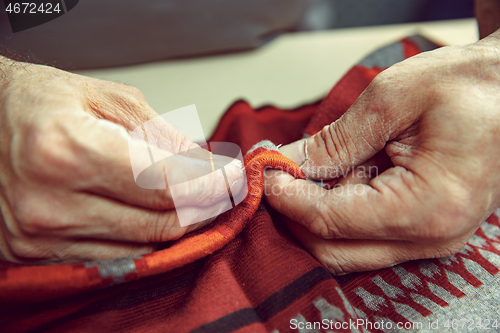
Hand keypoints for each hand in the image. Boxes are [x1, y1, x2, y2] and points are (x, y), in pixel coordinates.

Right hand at [0, 57, 243, 262]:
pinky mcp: (36, 252)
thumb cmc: (36, 101)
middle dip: (204, 208)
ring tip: (196, 201)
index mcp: (67, 151)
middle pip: (159, 224)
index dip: (210, 186)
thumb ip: (162, 134)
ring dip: (179, 226)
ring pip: (142, 246)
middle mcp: (51, 203)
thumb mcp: (105, 97)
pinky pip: (112, 257)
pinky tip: (159, 218)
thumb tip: (205, 165)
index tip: (234, 178)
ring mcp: (41, 236)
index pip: (166, 187)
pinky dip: (144, 240)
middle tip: (224, 191)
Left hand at [264, 35, 499, 273]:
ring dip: (315, 215)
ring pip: (347, 250)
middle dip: (295, 216)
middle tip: (278, 176)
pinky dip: (339, 213)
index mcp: (427, 207)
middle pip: (333, 251)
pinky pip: (366, 237)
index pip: (330, 221)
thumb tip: (290, 162)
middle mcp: (431, 238)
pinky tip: (336, 178)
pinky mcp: (425, 231)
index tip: (267, 173)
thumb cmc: (472, 87)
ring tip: (306, 171)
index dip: (288, 198)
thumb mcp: (393, 99)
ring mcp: (430, 241)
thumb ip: (336, 140)